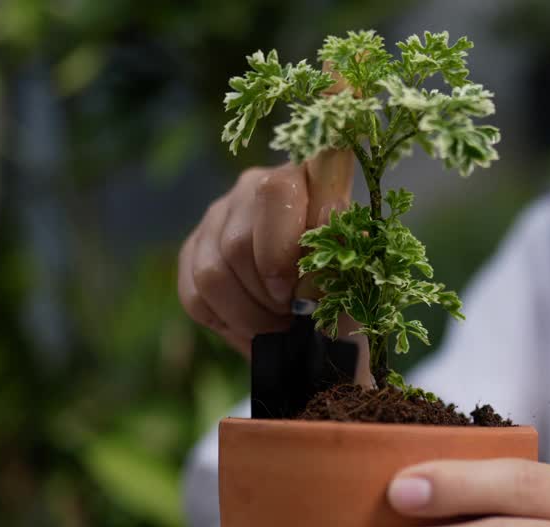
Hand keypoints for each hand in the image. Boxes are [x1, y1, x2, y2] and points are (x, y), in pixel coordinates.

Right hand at [177, 148, 353, 356]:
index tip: (303, 290)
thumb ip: (340, 267)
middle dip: (269, 296)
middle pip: (239, 244)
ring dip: (249, 315)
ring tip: (278, 324)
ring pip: (212, 273)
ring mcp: (218, 214)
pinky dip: (226, 322)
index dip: (283, 249)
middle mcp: (252, 185)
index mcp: (303, 178)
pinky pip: (193, 294)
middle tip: (294, 314)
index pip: (277, 192)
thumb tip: (311, 272)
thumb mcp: (355, 275)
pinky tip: (254, 326)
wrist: (325, 308)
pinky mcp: (194, 248)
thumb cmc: (345, 285)